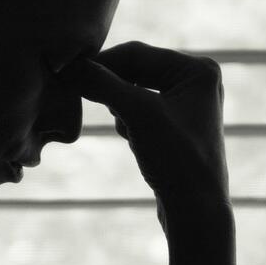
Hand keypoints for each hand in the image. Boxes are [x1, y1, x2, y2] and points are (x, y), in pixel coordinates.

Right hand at [58, 42, 228, 231]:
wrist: (195, 211)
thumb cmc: (177, 159)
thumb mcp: (138, 115)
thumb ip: (103, 85)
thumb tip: (68, 66)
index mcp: (198, 69)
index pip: (137, 53)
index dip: (101, 63)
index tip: (67, 73)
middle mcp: (197, 81)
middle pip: (136, 70)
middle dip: (112, 88)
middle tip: (79, 95)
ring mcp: (187, 104)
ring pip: (134, 91)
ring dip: (120, 108)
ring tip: (127, 130)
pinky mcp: (175, 126)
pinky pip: (140, 110)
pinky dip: (128, 122)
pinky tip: (135, 141)